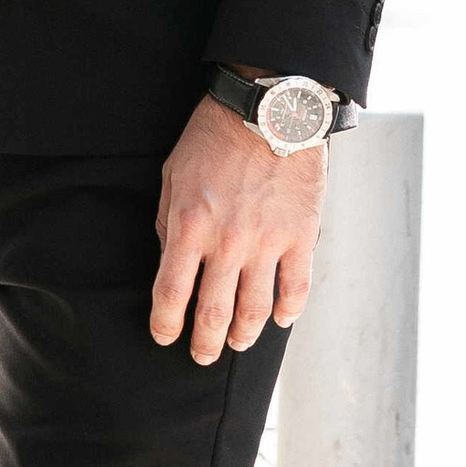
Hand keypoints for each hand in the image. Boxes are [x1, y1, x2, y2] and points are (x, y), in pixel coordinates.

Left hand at [150, 96, 324, 363]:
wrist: (269, 110)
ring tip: (236, 343)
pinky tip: (280, 320)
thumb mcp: (172, 176)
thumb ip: (168, 222)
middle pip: (213, 313)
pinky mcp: (301, 236)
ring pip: (255, 309)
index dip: (165, 324)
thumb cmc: (213, 138)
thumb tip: (170, 260)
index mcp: (189, 226)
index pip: (171, 293)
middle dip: (204, 343)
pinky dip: (288, 311)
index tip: (164, 337)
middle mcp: (227, 242)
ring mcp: (268, 242)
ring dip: (243, 335)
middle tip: (202, 356)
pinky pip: (297, 288)